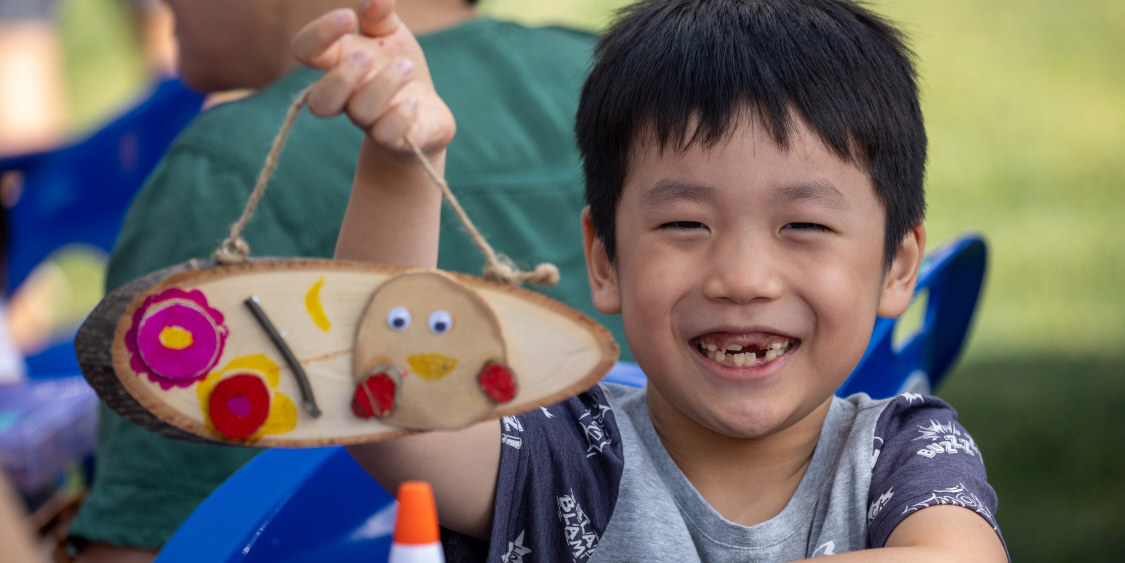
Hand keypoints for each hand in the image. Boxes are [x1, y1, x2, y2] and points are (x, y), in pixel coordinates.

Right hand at [293, 0, 454, 161]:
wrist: (425, 110)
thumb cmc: (396, 66)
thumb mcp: (390, 34)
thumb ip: (380, 15)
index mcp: (337, 63)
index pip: (305, 51)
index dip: (319, 34)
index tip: (348, 17)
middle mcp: (346, 96)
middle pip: (320, 101)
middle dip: (341, 77)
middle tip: (368, 56)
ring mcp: (368, 121)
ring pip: (359, 112)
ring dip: (383, 85)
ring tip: (407, 67)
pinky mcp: (394, 138)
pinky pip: (387, 133)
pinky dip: (401, 114)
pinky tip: (415, 100)